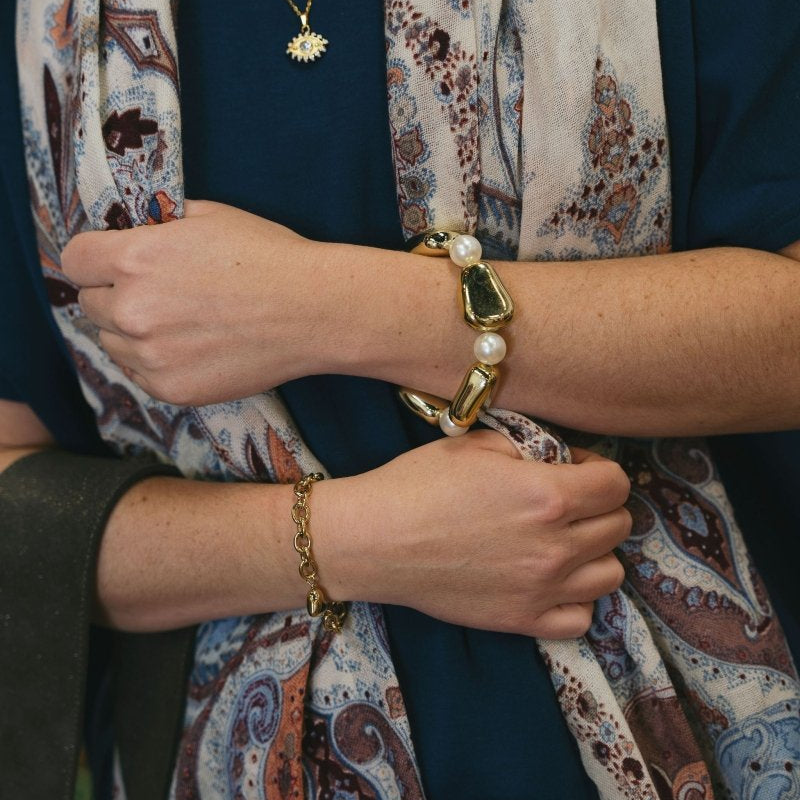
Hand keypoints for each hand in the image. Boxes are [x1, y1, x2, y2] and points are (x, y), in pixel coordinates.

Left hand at [60, 200, 327, 404]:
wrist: (313, 312)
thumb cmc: (269, 258)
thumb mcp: (209, 217)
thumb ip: (158, 225)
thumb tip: (134, 230)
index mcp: (134, 259)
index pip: (74, 261)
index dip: (95, 259)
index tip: (112, 263)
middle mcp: (132, 310)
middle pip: (90, 304)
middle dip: (115, 295)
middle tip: (159, 293)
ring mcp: (151, 356)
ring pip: (112, 342)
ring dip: (132, 331)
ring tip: (178, 323)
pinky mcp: (172, 390)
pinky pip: (139, 374)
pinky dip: (155, 362)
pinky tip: (191, 347)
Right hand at [318, 431, 631, 638]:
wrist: (374, 539)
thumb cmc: (418, 483)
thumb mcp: (476, 445)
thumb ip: (529, 450)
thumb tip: (556, 459)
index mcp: (548, 495)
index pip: (616, 483)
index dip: (598, 469)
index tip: (573, 468)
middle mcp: (556, 546)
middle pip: (618, 526)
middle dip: (598, 506)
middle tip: (565, 501)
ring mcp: (542, 589)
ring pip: (610, 574)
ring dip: (593, 552)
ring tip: (562, 542)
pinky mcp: (521, 621)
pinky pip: (581, 617)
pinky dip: (575, 598)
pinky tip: (549, 580)